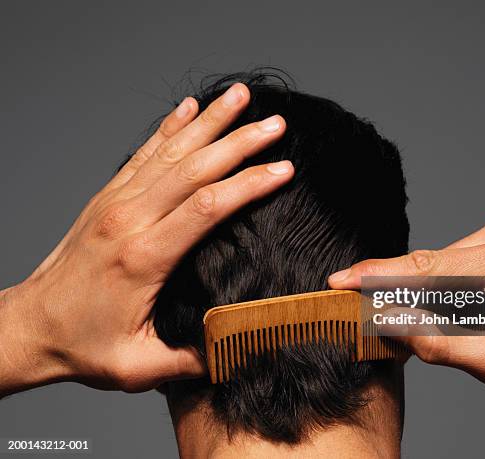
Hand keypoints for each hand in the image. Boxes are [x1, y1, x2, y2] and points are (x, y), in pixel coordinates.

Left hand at [0, 84, 293, 395]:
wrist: (29, 326)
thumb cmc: (82, 346)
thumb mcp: (137, 367)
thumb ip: (189, 359)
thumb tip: (238, 344)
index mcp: (143, 257)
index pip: (206, 207)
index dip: (248, 184)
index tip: (283, 170)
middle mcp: (129, 219)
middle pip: (194, 168)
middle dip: (240, 142)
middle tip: (277, 124)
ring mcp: (116, 203)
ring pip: (170, 152)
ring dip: (210, 122)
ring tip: (240, 97)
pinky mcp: (108, 198)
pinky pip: (143, 153)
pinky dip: (169, 127)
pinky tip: (189, 108)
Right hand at [329, 211, 484, 398]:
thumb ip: (435, 341)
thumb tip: (386, 319)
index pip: (423, 269)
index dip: (376, 276)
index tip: (341, 280)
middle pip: (428, 262)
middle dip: (397, 287)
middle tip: (368, 309)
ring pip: (440, 260)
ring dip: (428, 289)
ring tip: (447, 321)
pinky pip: (457, 255)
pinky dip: (447, 280)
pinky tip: (461, 303)